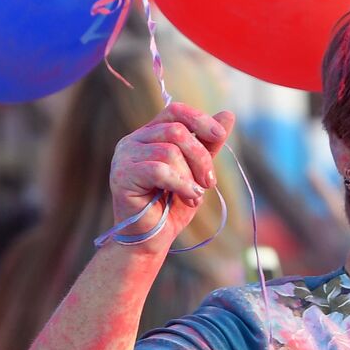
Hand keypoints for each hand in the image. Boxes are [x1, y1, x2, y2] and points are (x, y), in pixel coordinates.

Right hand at [108, 104, 234, 251]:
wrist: (153, 239)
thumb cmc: (172, 205)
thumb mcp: (196, 171)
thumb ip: (208, 144)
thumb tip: (228, 114)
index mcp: (149, 135)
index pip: (175, 111)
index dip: (200, 120)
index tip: (219, 135)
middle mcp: (133, 141)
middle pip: (176, 131)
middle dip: (200, 157)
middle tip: (209, 182)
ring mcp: (124, 157)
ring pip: (169, 151)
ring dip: (190, 177)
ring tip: (194, 196)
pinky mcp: (122, 176)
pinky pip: (159, 170)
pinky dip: (181, 185)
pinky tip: (188, 198)